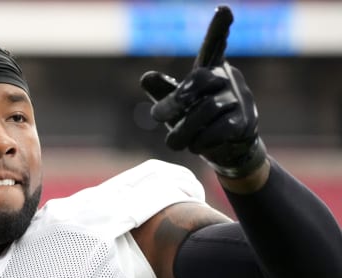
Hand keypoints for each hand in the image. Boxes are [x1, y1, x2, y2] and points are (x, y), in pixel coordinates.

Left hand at [139, 5, 266, 177]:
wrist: (228, 150)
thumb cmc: (198, 121)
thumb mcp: (177, 107)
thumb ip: (162, 92)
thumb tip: (146, 77)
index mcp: (210, 71)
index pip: (214, 47)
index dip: (218, 29)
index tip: (223, 9)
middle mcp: (227, 79)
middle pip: (198, 81)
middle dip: (174, 101)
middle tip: (155, 116)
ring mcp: (240, 99)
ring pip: (207, 110)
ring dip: (183, 130)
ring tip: (173, 142)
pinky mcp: (245, 121)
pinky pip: (220, 129)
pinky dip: (202, 141)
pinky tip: (196, 146)